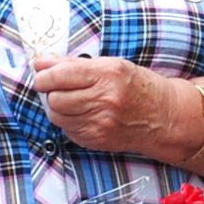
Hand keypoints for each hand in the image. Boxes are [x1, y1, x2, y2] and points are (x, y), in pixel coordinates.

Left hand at [34, 54, 175, 155]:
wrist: (162, 117)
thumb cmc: (136, 86)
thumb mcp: (110, 65)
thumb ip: (73, 64)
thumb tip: (40, 63)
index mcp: (107, 75)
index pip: (61, 75)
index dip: (44, 75)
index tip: (41, 74)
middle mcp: (104, 100)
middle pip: (55, 99)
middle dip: (50, 92)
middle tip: (58, 87)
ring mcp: (100, 123)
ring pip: (58, 117)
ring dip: (58, 108)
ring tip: (71, 100)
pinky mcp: (97, 140)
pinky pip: (68, 130)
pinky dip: (69, 121)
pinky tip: (83, 114)